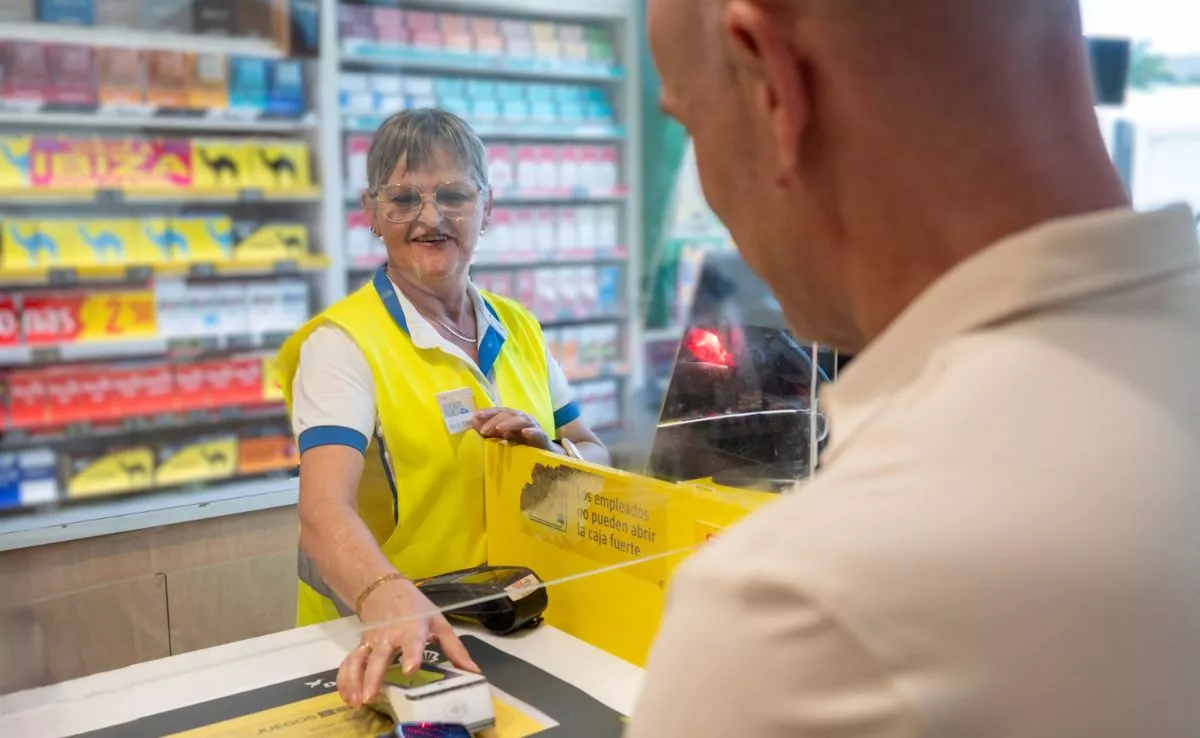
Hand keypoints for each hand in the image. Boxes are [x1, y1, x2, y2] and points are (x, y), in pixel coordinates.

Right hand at [337, 578, 478, 708]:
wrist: (384, 589)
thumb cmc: (415, 608)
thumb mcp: (439, 623)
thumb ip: (455, 648)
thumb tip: (473, 671)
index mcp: (412, 628)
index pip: (412, 641)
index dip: (411, 654)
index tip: (409, 669)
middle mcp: (389, 636)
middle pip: (379, 656)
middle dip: (374, 676)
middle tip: (371, 695)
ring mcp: (372, 642)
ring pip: (359, 660)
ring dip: (355, 680)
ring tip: (357, 701)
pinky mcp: (361, 646)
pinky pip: (349, 662)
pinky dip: (345, 678)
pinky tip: (348, 696)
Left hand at [472, 407, 556, 451]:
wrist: (544, 457)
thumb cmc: (521, 445)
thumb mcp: (501, 438)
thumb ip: (487, 431)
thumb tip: (472, 422)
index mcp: (512, 418)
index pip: (499, 411)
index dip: (487, 412)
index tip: (475, 416)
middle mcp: (523, 419)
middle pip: (509, 414)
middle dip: (495, 420)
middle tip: (484, 430)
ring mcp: (534, 427)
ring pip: (522, 420)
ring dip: (510, 423)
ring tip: (499, 429)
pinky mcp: (543, 438)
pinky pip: (538, 433)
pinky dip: (532, 432)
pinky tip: (525, 433)